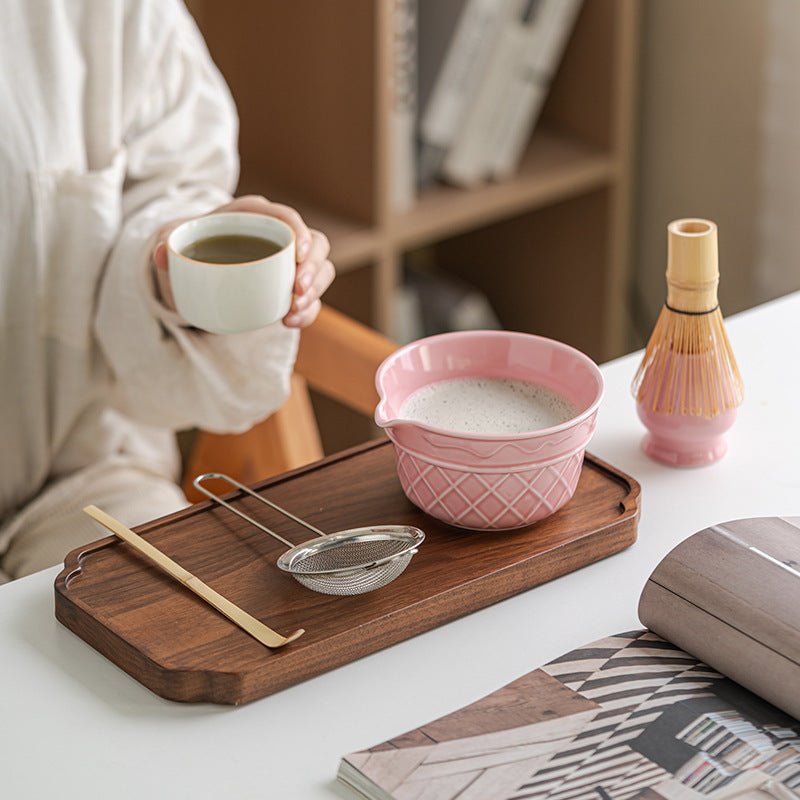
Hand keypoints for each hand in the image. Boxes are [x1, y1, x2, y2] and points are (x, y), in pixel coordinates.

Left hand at [151, 195, 334, 328]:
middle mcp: (280, 236)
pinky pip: (311, 298)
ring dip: (314, 293)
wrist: (196, 265)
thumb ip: (166, 244)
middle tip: (297, 290)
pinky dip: (307, 311)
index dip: (299, 231)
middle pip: (315, 244)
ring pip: (321, 271)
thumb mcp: (175, 241)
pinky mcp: (292, 287)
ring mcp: (290, 264)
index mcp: (256, 215)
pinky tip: (290, 322)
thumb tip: (161, 255)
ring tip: (292, 311)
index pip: (288, 217)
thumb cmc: (192, 244)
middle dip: (313, 268)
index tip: (297, 253)